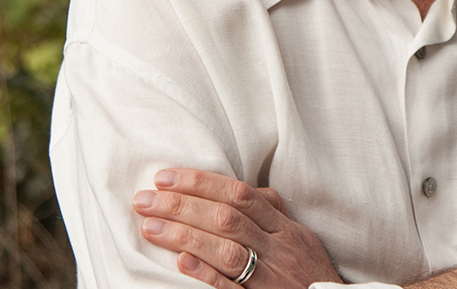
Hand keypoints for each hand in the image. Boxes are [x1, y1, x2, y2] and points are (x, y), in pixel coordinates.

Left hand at [133, 168, 343, 287]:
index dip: (200, 182)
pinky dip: (206, 274)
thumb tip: (247, 188)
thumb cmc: (311, 274)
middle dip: (182, 205)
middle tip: (144, 200)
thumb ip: (273, 214)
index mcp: (284, 229)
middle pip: (227, 219)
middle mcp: (277, 249)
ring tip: (149, 227)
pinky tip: (180, 262)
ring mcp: (269, 278)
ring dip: (185, 235)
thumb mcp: (300, 238)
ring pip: (227, 250)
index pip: (239, 194)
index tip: (165, 178)